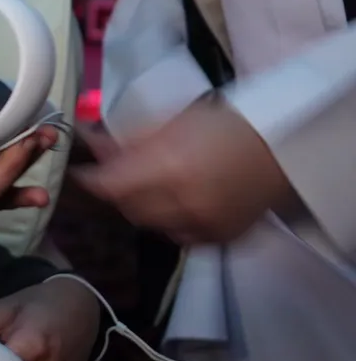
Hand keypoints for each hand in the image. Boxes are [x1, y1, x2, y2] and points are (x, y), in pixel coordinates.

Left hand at [73, 95, 291, 243]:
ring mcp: (203, 225)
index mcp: (169, 167)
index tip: (79, 171)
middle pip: (127, 207)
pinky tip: (173, 203)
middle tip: (115, 174)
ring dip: (140, 207)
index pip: (110, 185)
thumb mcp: (170, 122)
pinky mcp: (219, 239)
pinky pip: (177, 236)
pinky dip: (167, 222)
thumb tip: (90, 143)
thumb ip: (127, 139)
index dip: (89, 180)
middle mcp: (183, 202)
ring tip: (148, 186)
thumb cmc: (223, 124)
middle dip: (116, 191)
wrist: (281, 146)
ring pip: (149, 224)